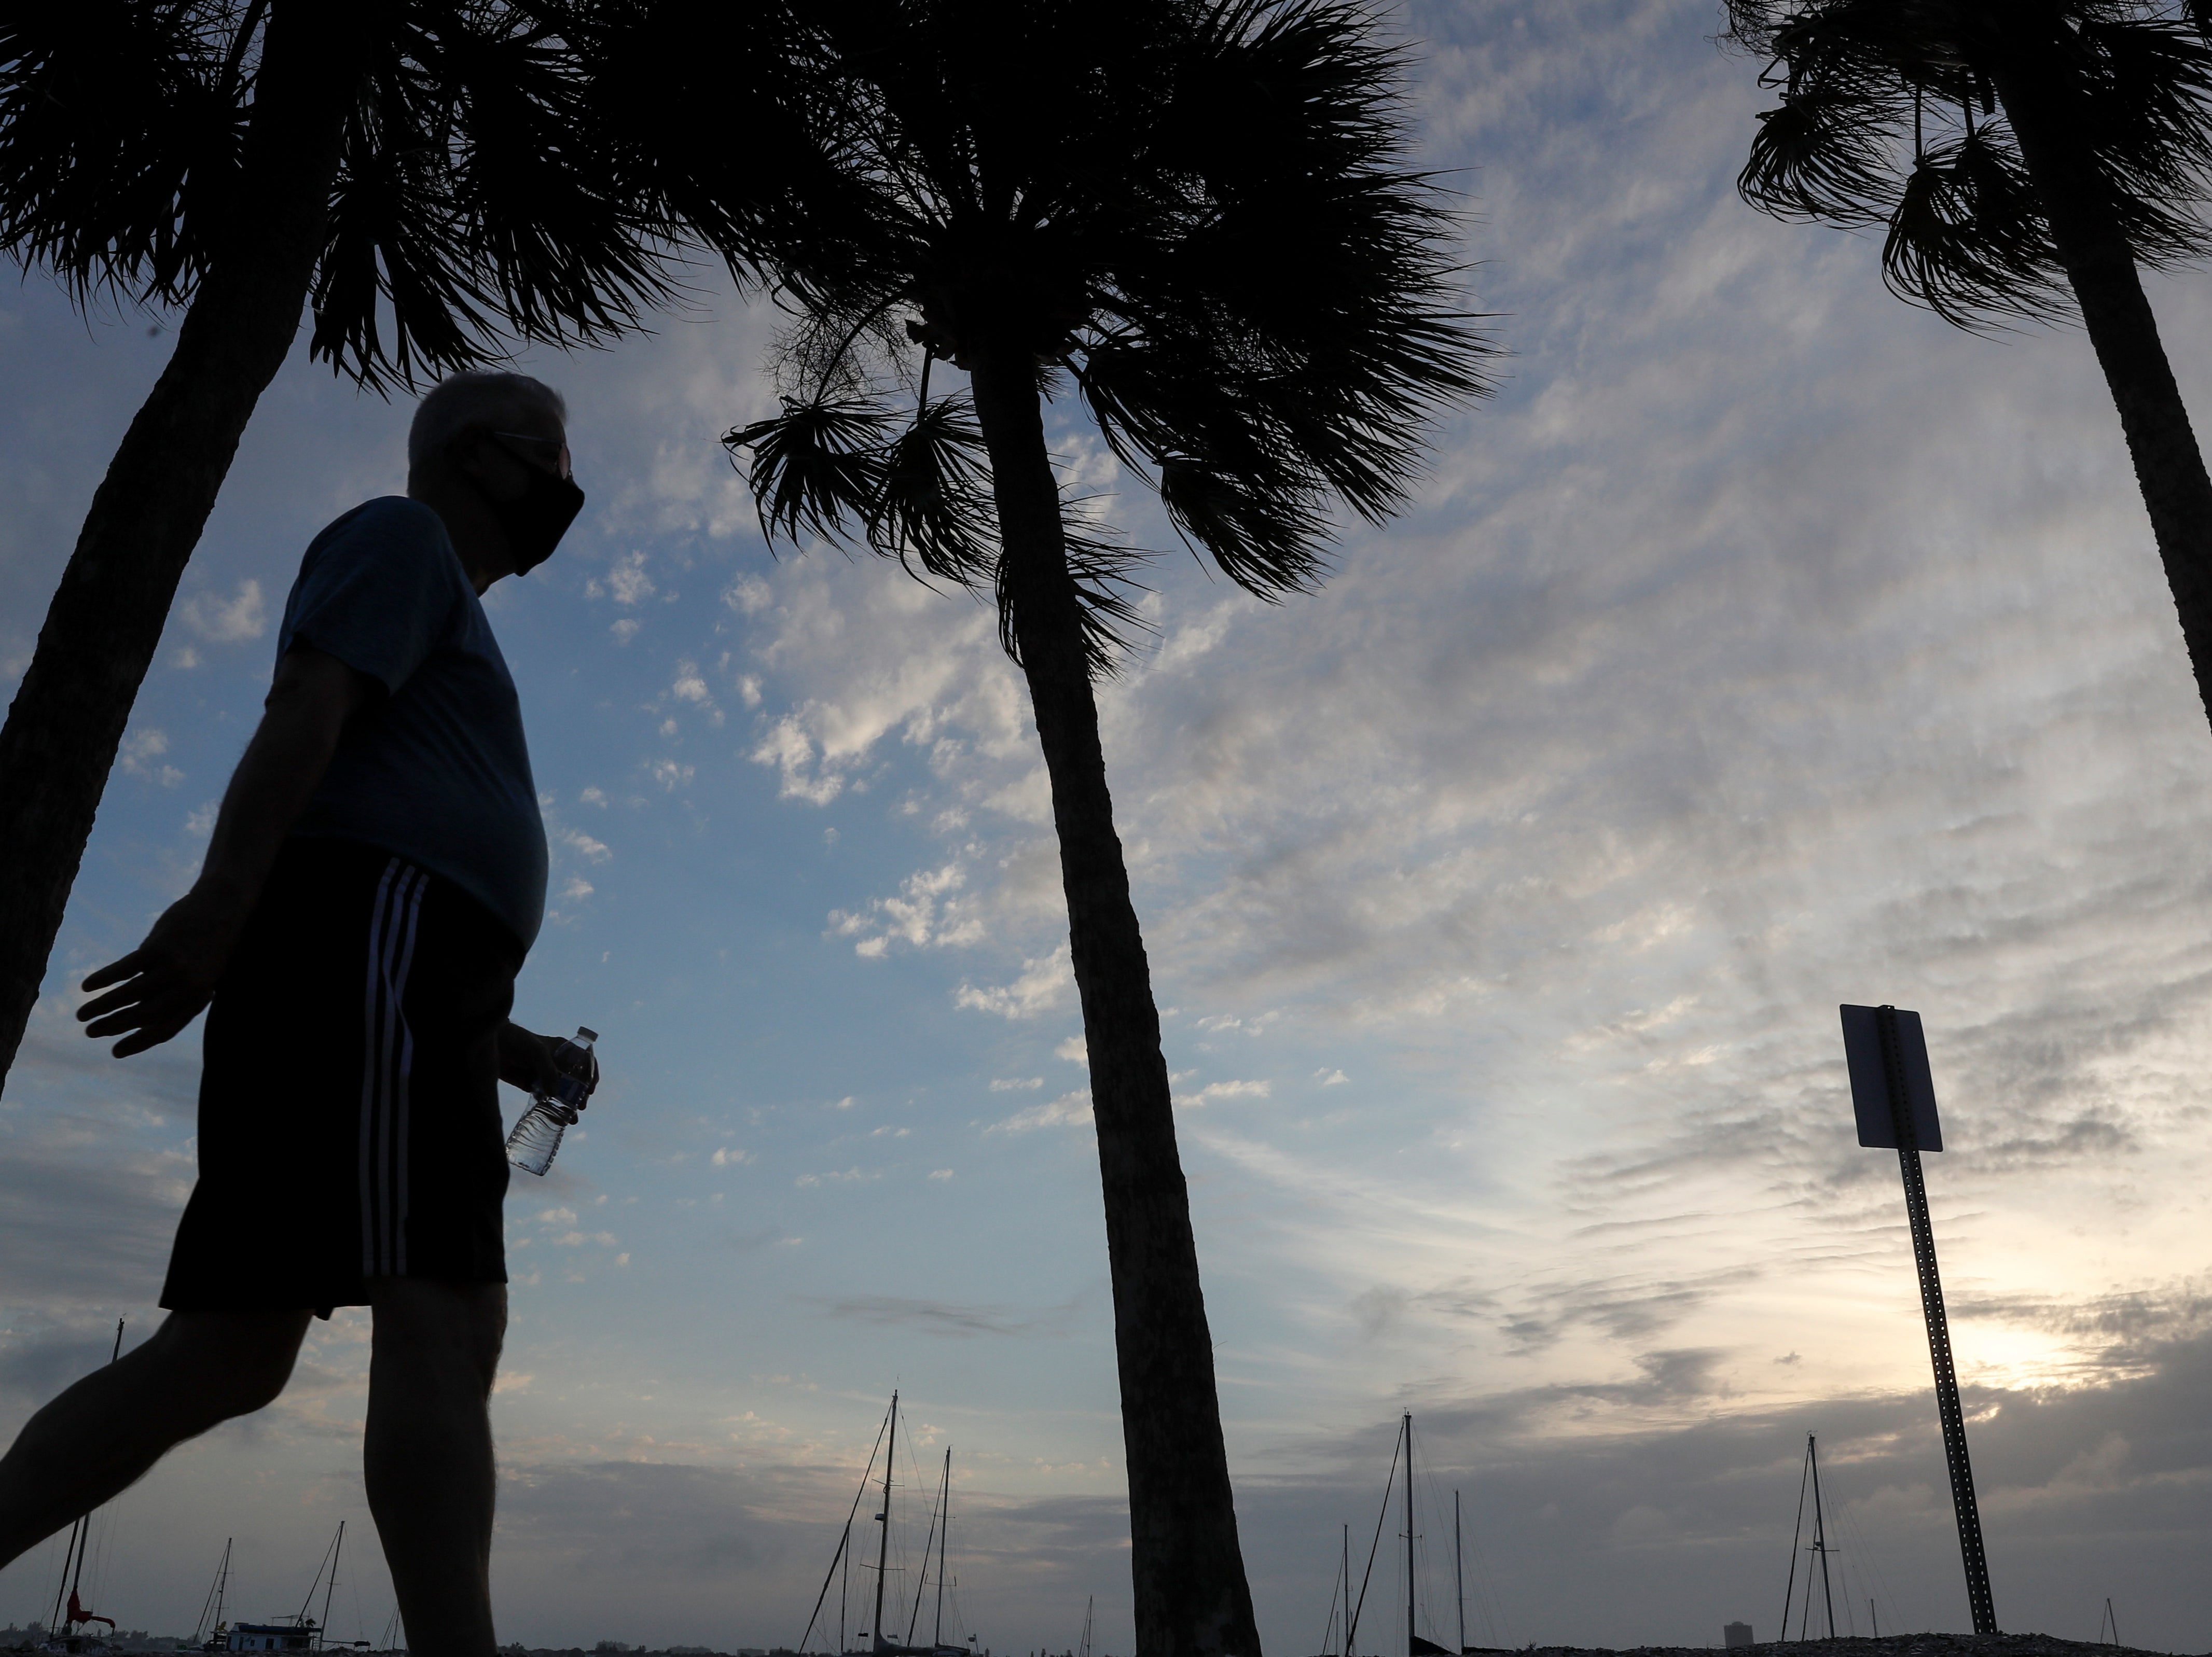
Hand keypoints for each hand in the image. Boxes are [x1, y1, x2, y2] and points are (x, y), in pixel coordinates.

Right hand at [77, 885, 249, 1056]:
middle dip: (114, 1027)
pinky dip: (103, 978)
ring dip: (102, 1007)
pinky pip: (125, 968)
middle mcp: (188, 986)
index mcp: (198, 997)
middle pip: (145, 1015)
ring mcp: (174, 966)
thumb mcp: (200, 974)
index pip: (165, 1029)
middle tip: (90, 1033)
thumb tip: (142, 1019)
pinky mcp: (159, 947)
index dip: (139, 1043)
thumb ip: (174, 994)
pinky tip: (86, 986)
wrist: (222, 907)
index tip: (116, 1052)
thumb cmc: (208, 944)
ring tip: (81, 1015)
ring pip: (130, 994)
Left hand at [498, 1022, 596, 1112]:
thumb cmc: (517, 1041)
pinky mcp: (531, 1084)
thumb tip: (555, 1095)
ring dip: (567, 1105)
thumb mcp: (537, 1052)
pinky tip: (554, 1117)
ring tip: (571, 1119)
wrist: (492, 1045)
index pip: (585, 1061)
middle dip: (580, 1095)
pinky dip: (550, 1107)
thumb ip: (548, 1072)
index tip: (590, 1090)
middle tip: (580, 1107)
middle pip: (575, 1080)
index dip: (591, 1075)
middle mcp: (556, 1062)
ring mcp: (544, 1074)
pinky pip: (544, 1097)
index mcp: (564, 1049)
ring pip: (560, 1091)